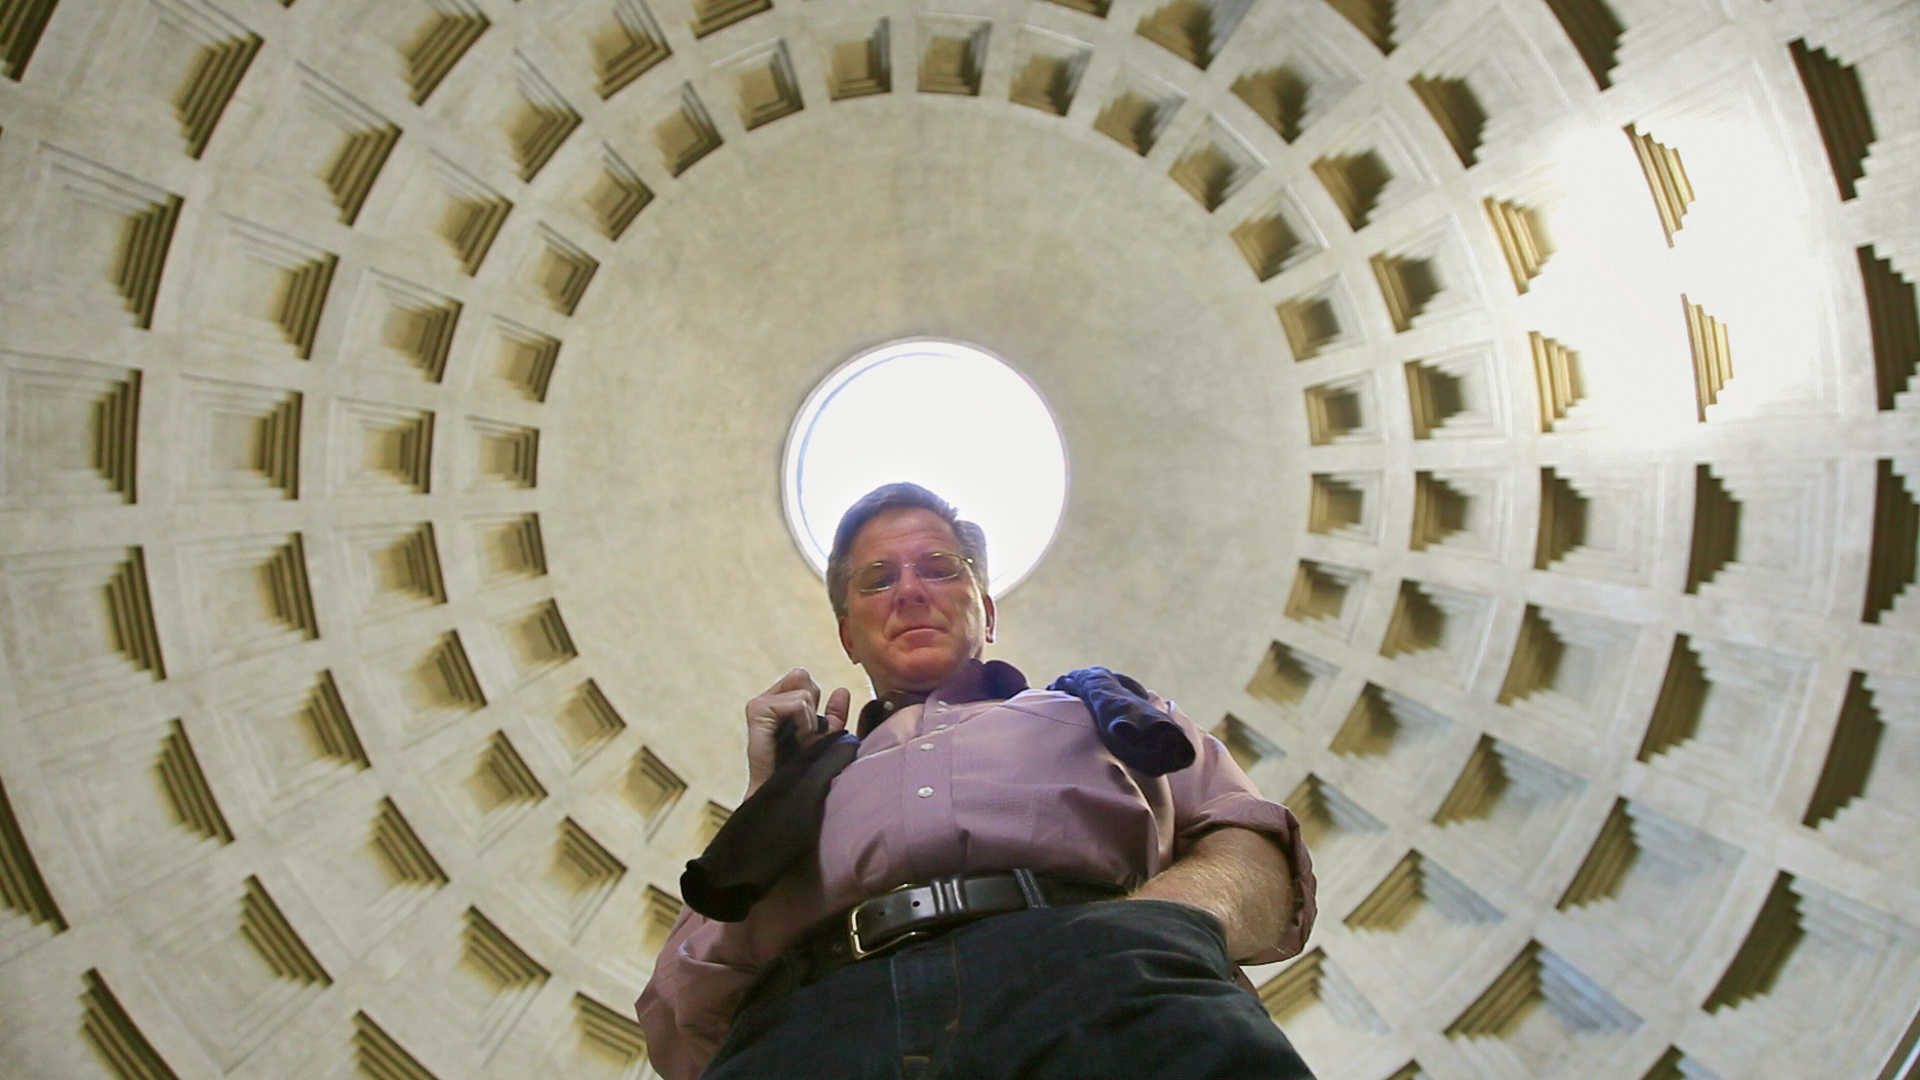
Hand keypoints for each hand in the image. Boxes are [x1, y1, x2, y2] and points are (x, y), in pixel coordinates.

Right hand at [744, 668, 850, 794]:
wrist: (786, 796)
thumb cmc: (803, 772)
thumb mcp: (824, 740)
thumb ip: (833, 717)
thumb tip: (841, 691)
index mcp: (777, 704)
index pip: (802, 678)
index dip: (814, 702)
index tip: (808, 731)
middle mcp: (764, 701)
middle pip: (801, 676)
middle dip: (811, 707)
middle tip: (803, 736)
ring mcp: (759, 704)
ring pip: (803, 692)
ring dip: (809, 720)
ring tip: (798, 741)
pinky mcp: (757, 710)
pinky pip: (797, 704)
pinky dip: (804, 723)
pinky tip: (795, 740)